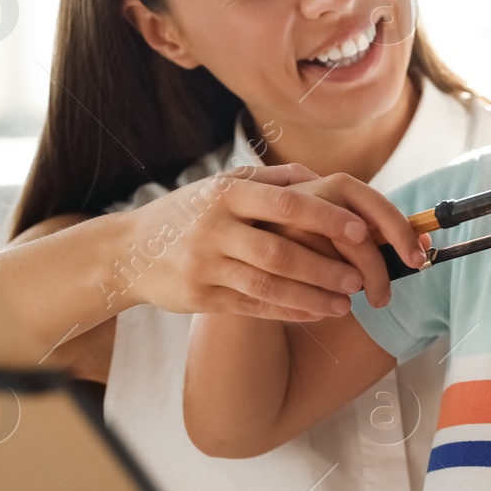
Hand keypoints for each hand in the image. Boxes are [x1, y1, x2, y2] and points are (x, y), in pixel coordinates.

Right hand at [123, 164, 424, 321]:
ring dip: (312, 297)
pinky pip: (253, 307)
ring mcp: (206, 264)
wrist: (128, 250)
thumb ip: (271, 179)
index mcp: (227, 193)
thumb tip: (321, 177)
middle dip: (325, 268)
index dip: (327, 218)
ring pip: (268, 285)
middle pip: (280, 251)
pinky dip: (288, 312)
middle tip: (360, 279)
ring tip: (346, 304)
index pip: (286, 204)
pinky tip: (316, 314)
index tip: (362, 230)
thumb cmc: (189, 212)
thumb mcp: (221, 185)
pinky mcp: (201, 297)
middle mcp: (215, 227)